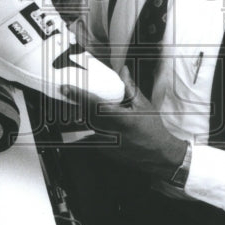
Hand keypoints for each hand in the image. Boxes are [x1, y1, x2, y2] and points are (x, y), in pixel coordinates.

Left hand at [62, 68, 189, 184]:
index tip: (66, 88)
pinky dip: (89, 126)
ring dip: (81, 115)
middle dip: (76, 103)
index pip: (95, 105)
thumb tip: (123, 70)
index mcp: (122, 119)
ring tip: (78, 106)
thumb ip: (129, 87)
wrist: (158, 154)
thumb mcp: (143, 105)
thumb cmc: (153, 128)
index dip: (79, 96)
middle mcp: (112, 132)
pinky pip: (91, 135)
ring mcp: (106, 144)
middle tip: (68, 92)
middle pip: (86, 115)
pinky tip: (91, 121)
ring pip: (87, 126)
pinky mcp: (104, 150)